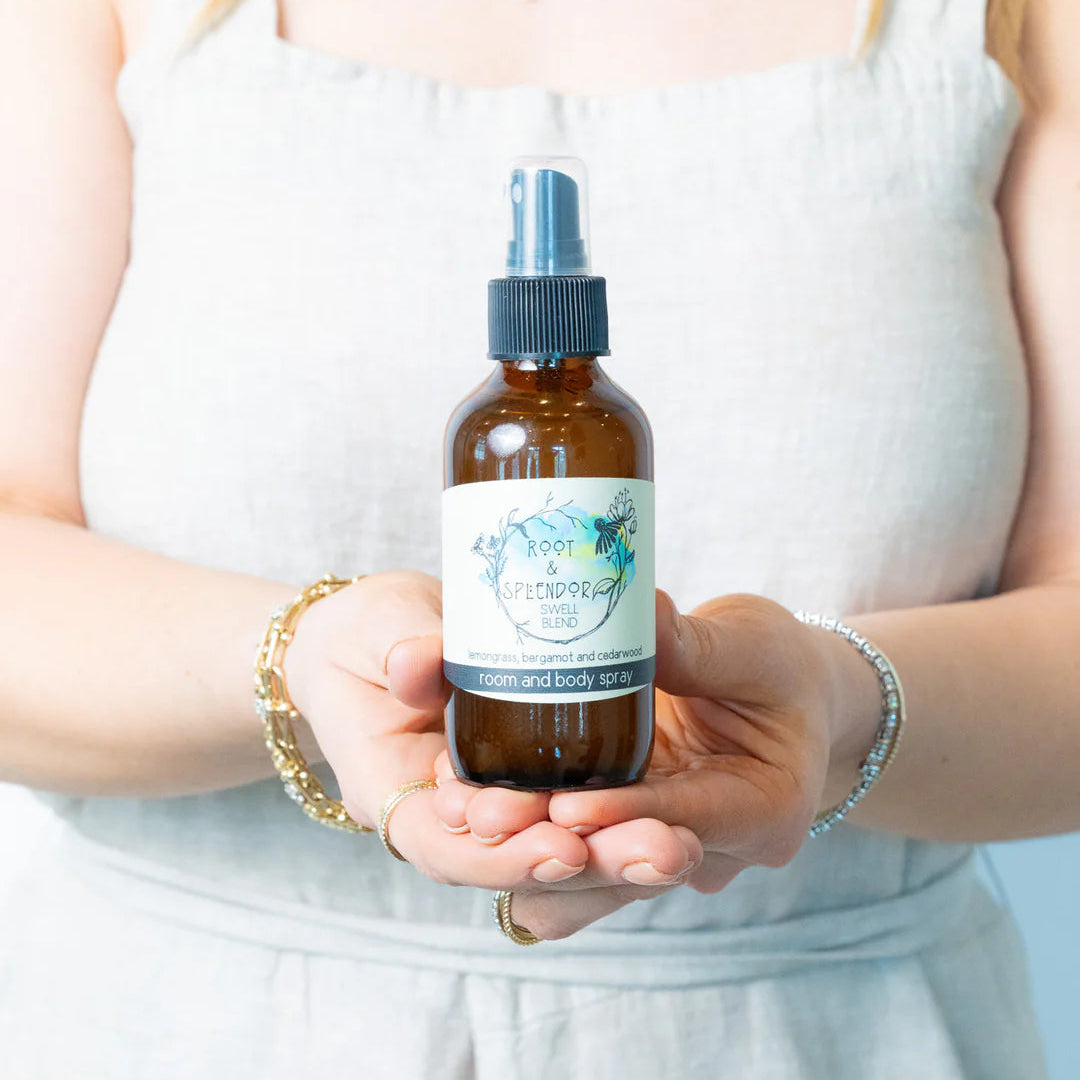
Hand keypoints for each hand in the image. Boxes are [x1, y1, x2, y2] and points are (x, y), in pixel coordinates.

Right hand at [283, 571, 700, 891]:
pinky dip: (618, 816)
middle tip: (659, 853)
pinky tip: (673, 817)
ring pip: (554, 845)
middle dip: (588, 865)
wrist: (375, 634)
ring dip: (615, 851)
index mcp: (393, 792)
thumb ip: (399, 644)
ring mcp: (491, 798)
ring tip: (679, 846)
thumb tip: (414, 661)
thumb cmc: (364, 635)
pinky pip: (574, 808)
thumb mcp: (375, 628)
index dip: (505, 859)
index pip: (448, 853)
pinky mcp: (530, 775)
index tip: (564, 848)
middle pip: (517, 862)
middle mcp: (445, 814)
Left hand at [434, 591, 877, 937]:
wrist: (781, 698)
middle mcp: (716, 849)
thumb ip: (697, 643)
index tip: (564, 807)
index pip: (692, 821)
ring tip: (465, 811)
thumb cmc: (779, 669)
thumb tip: (643, 610)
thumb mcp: (752, 646)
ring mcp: (666, 850)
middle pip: (630, 871)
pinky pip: (574, 856)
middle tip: (487, 819)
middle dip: (558, 849)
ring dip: (528, 855)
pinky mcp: (627, 834)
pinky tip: (468, 803)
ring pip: (591, 882)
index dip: (626, 816)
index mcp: (767, 809)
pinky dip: (525, 841)